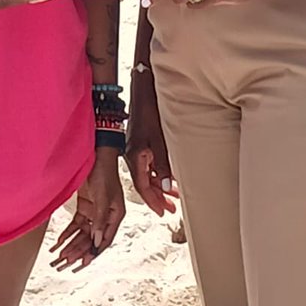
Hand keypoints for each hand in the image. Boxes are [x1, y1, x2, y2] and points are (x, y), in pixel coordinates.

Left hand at [49, 149, 124, 271]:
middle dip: (78, 252)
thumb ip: (100, 218)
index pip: (104, 239)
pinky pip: (76, 224)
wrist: (96, 153)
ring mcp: (95, 211)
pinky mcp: (85, 206)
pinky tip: (59, 241)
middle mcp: (106, 216)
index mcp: (116, 215)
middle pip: (91, 239)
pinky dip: (68, 233)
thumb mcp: (104, 196)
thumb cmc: (104, 171)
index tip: (83, 263)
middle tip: (66, 264)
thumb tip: (96, 240)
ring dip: (71, 244)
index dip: (94, 252)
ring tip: (60, 257)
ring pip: (83, 234)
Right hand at [125, 75, 177, 215]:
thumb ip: (163, 164)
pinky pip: (147, 165)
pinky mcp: (138, 143)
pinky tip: (168, 176)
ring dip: (159, 186)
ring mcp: (134, 150)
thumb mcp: (159, 140)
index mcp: (135, 157)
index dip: (153, 201)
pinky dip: (157, 174)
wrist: (142, 92)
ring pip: (146, 175)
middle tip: (171, 210)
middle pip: (144, 183)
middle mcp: (132, 156)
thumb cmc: (150, 113)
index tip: (163, 213)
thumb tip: (167, 186)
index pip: (142, 186)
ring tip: (174, 195)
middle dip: (157, 197)